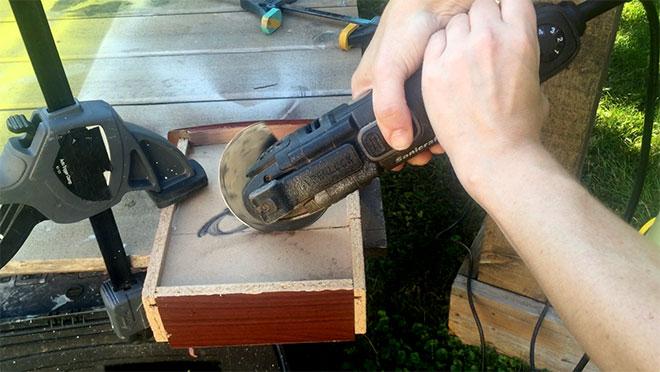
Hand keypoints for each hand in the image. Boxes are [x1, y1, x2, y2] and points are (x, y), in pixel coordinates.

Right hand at [351, 0, 470, 167]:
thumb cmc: (408, 25)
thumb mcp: (388, 68)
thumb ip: (388, 105)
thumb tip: (398, 142)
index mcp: (371, 89)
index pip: (376, 129)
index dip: (392, 147)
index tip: (409, 160)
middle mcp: (394, 89)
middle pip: (403, 126)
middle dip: (416, 142)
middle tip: (431, 154)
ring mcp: (419, 84)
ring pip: (426, 117)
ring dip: (435, 131)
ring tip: (446, 142)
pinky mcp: (442, 77)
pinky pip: (444, 103)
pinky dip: (450, 113)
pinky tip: (459, 120)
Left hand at [421, 0, 547, 200]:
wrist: (495, 154)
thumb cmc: (519, 128)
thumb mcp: (536, 86)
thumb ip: (523, 61)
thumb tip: (517, 57)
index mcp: (520, 39)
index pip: (513, 0)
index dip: (506, 9)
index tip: (502, 18)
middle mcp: (489, 39)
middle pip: (480, 7)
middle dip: (481, 22)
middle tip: (481, 44)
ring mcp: (458, 53)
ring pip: (455, 23)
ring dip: (459, 35)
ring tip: (462, 58)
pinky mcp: (434, 70)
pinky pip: (434, 43)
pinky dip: (439, 50)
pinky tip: (445, 66)